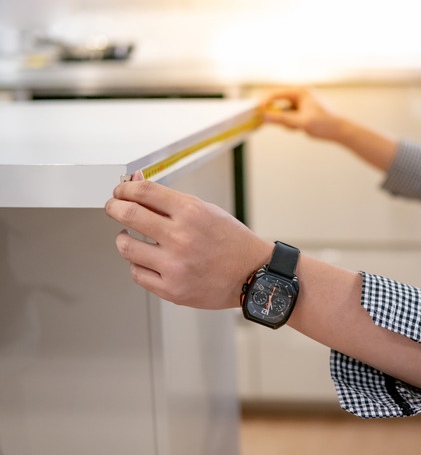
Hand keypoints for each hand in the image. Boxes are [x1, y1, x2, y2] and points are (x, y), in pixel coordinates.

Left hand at [105, 171, 270, 309]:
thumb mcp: (206, 210)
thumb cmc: (232, 242)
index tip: (121, 192)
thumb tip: (138, 184)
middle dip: (114, 207)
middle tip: (114, 208)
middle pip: (128, 214)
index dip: (125, 189)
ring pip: (126, 246)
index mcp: (192, 213)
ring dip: (123, 238)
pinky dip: (137, 264)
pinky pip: (137, 273)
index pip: (144, 192)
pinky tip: (147, 259)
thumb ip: (170, 200)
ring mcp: (175, 266)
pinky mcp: (172, 289)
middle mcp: (182, 238)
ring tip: (131, 237)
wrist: (253, 274)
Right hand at [260, 87, 343, 140]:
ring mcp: (303, 101)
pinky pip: (291, 115)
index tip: (256, 112)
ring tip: (298, 128)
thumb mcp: (301, 123)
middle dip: (277, 114)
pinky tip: (301, 128)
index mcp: (301, 91)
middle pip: (279, 102)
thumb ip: (282, 120)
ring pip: (285, 111)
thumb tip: (265, 117)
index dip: (264, 103)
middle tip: (272, 122)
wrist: (341, 131)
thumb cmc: (325, 124)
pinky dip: (292, 123)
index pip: (276, 93)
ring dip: (287, 121)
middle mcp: (301, 93)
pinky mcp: (305, 110)